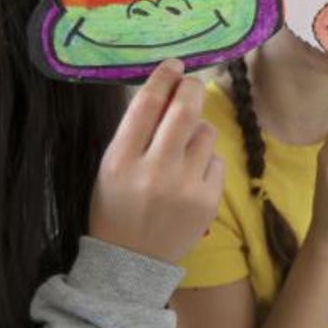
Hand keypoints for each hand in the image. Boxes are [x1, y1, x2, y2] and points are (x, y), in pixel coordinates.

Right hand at [90, 59, 224, 263]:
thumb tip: (167, 90)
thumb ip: (135, 133)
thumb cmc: (116, 208)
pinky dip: (206, 161)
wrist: (131, 262)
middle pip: (184, 111)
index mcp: (120, 161)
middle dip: (191, 88)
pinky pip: (216, 161)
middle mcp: (153, 171)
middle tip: (190, 82)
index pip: (146, 106)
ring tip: (182, 146)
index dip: (163, 78)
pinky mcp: (207, 201)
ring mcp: (184, 187)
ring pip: (205, 133)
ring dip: (197, 130)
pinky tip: (190, 176)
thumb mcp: (111, 168)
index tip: (173, 64)